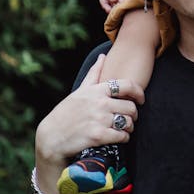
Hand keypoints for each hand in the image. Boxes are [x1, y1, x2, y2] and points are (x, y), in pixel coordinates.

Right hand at [35, 54, 145, 174]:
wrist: (51, 137)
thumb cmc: (66, 113)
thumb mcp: (80, 91)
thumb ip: (94, 73)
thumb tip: (103, 56)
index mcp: (97, 90)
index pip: (127, 85)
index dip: (139, 92)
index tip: (141, 99)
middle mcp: (100, 103)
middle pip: (131, 107)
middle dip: (133, 114)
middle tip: (129, 119)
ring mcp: (99, 119)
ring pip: (128, 122)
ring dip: (129, 127)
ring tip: (124, 129)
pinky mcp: (98, 136)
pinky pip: (122, 136)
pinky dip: (124, 138)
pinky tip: (119, 138)